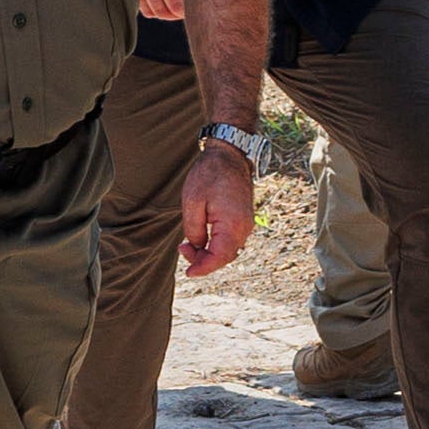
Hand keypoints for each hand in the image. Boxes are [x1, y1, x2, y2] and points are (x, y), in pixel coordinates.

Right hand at [128, 0, 185, 23]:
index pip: (176, 3)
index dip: (186, 11)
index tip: (195, 8)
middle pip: (164, 11)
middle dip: (177, 15)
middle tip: (186, 12)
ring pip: (153, 12)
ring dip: (165, 14)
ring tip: (175, 9)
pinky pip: (142, 6)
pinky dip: (153, 10)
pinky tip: (161, 3)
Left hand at [177, 146, 256, 276]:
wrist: (229, 154)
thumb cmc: (209, 174)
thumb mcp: (192, 202)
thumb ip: (194, 230)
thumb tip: (197, 246)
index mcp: (233, 224)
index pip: (219, 258)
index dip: (203, 269)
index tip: (188, 273)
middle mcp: (244, 227)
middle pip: (225, 257)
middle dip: (203, 260)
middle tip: (182, 249)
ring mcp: (246, 223)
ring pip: (228, 250)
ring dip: (209, 253)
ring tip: (187, 244)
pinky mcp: (243, 219)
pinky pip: (230, 240)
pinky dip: (216, 244)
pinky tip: (200, 238)